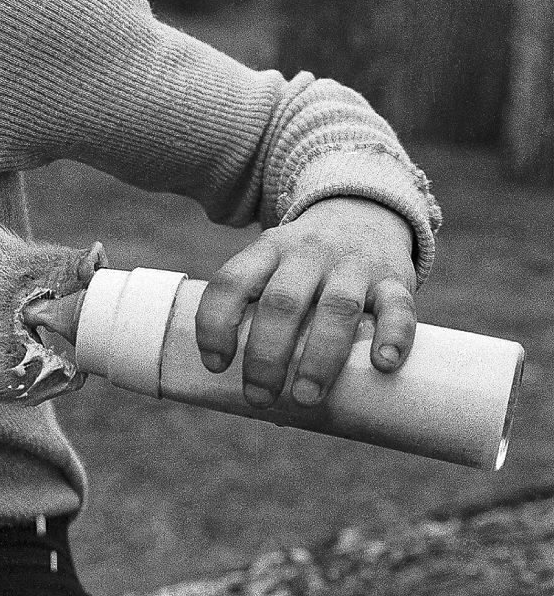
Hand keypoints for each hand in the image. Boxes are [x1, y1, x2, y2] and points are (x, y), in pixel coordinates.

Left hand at [195, 197, 417, 408]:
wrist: (365, 213)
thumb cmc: (307, 265)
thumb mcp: (275, 267)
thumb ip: (262, 317)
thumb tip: (256, 401)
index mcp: (268, 250)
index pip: (231, 281)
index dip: (216, 323)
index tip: (215, 365)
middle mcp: (307, 253)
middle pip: (282, 302)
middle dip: (266, 355)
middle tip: (259, 397)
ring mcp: (353, 264)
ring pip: (336, 308)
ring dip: (319, 358)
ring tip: (305, 398)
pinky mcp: (395, 279)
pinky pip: (398, 305)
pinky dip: (393, 336)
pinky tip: (382, 365)